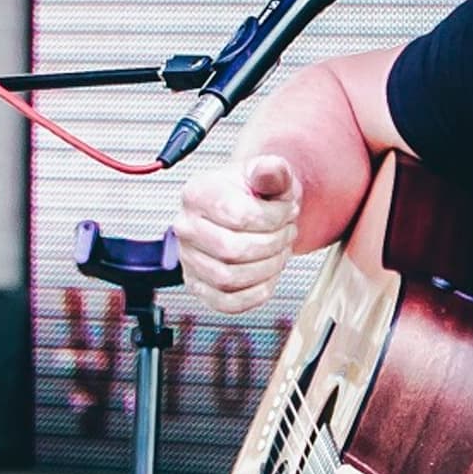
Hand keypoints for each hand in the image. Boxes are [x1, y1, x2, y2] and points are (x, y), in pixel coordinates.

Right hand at [174, 149, 302, 316]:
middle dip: (273, 244)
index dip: (274, 218)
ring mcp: (189, 259)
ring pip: (230, 279)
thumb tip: (270, 170)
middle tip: (286, 234)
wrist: (248, 209)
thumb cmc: (255, 193)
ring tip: (278, 252)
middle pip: (232, 250)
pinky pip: (227, 303)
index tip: (287, 211)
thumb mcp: (266, 174)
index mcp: (197, 193)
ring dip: (267, 269)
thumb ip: (271, 170)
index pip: (239, 215)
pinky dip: (255, 293)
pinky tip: (267, 275)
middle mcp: (186, 227)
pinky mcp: (199, 286)